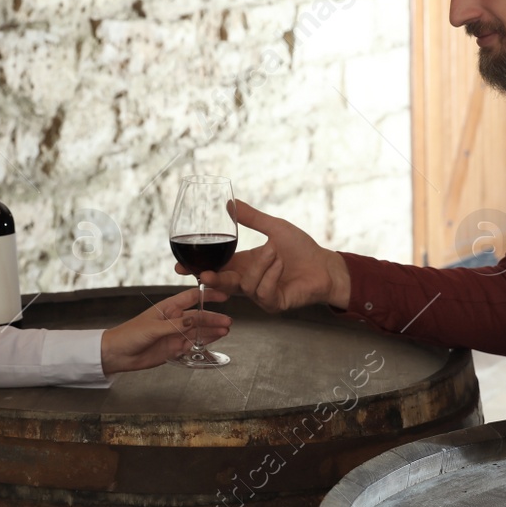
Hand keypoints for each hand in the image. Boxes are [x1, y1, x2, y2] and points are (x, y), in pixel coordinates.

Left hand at [100, 287, 232, 374]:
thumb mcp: (152, 328)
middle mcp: (174, 319)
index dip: (207, 295)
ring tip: (226, 331)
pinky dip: (204, 342)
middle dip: (213, 318)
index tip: (222, 295)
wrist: (117, 355)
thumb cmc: (129, 335)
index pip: (191, 297)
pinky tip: (215, 339)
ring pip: (198, 330)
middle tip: (227, 321)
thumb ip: (174, 326)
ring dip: (212, 330)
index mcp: (168, 308)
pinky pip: (193, 343)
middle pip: (198, 316)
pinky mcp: (174, 348)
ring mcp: (175, 334)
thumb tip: (193, 321)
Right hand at [176, 199, 350, 312]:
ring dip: (259, 265)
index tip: (179, 267)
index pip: (216, 268)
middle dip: (212, 279)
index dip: (198, 268)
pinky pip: (263, 291)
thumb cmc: (302, 250)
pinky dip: (271, 275)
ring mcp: (260, 295)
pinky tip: (281, 265)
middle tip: (203, 274)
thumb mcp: (274, 228)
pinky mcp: (274, 303)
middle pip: (222, 283)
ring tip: (275, 251)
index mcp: (245, 264)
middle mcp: (249, 281)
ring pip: (244, 284)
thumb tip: (230, 203)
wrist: (326, 265)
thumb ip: (251, 218)